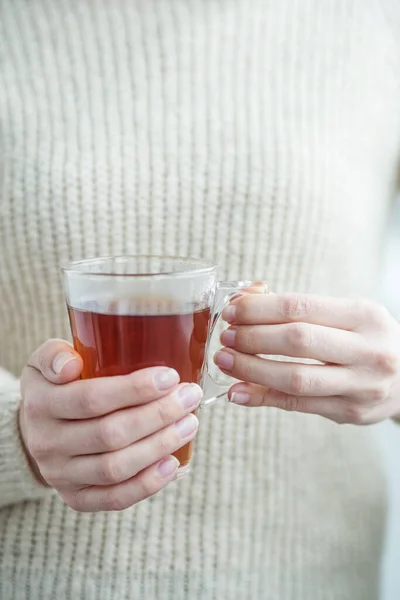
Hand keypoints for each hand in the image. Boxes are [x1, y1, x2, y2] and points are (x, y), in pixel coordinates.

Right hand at [19, 340, 200, 510]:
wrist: (35, 428)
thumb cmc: (55, 385)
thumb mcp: (45, 361)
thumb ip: (55, 355)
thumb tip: (72, 364)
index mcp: (41, 404)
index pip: (91, 399)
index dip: (134, 390)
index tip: (170, 376)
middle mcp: (47, 443)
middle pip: (110, 434)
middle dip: (158, 415)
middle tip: (190, 396)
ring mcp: (60, 475)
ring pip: (116, 468)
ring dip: (160, 446)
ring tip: (190, 424)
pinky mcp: (76, 498)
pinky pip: (114, 498)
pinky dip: (147, 484)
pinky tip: (173, 463)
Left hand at [214, 293, 399, 424]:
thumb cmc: (367, 339)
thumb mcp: (347, 313)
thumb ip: (301, 309)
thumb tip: (245, 301)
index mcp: (364, 315)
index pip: (300, 307)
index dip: (259, 309)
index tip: (232, 311)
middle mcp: (368, 350)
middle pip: (297, 341)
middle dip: (252, 338)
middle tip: (226, 336)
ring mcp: (362, 385)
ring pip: (296, 378)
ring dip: (251, 369)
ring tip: (225, 361)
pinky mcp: (352, 412)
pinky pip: (298, 406)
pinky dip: (262, 398)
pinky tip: (238, 392)